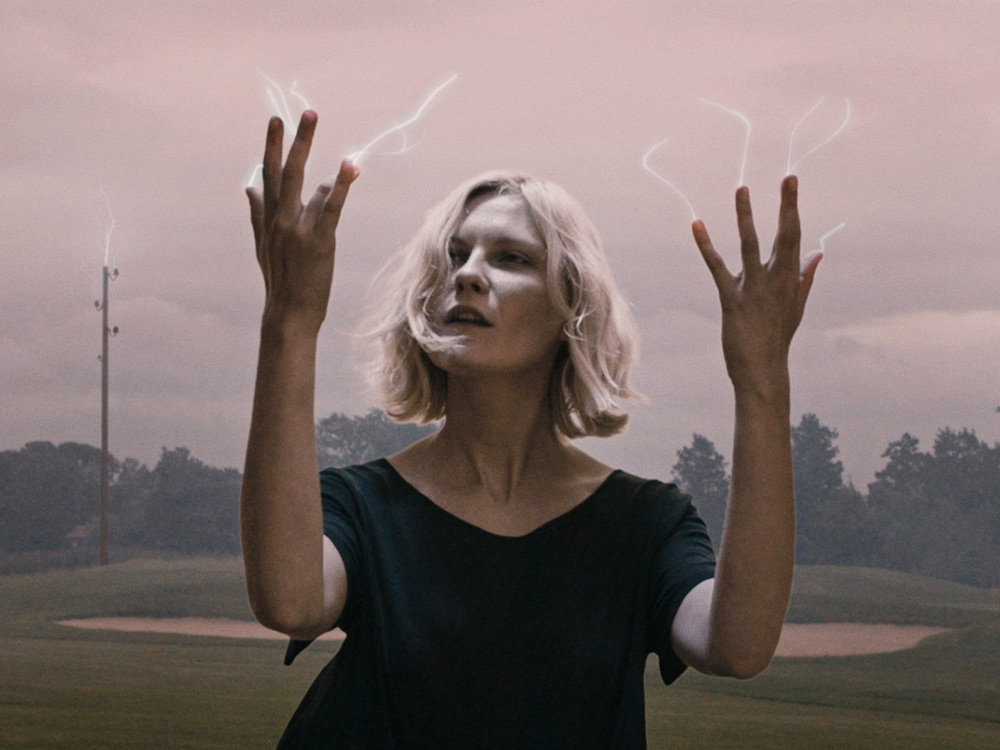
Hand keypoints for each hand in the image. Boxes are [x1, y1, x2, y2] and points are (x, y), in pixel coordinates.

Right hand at [246, 111, 359, 331]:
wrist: (288, 314)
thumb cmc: (279, 280)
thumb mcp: (262, 245)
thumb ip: (257, 214)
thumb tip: (248, 186)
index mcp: (268, 218)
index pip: (268, 174)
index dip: (272, 146)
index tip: (276, 120)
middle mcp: (279, 219)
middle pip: (287, 171)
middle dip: (297, 140)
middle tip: (309, 112)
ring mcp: (297, 230)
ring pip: (313, 188)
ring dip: (335, 177)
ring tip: (351, 165)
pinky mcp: (319, 241)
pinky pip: (332, 207)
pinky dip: (342, 185)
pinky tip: (352, 166)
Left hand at [691, 176, 821, 395]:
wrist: (763, 370)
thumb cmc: (777, 336)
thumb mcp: (796, 305)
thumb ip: (805, 277)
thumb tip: (817, 253)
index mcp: (790, 279)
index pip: (794, 236)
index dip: (792, 208)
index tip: (792, 182)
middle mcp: (775, 280)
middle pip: (783, 236)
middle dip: (786, 206)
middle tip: (788, 178)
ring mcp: (754, 289)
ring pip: (750, 246)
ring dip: (746, 217)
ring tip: (742, 189)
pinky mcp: (732, 300)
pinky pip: (718, 268)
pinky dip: (706, 246)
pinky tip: (697, 225)